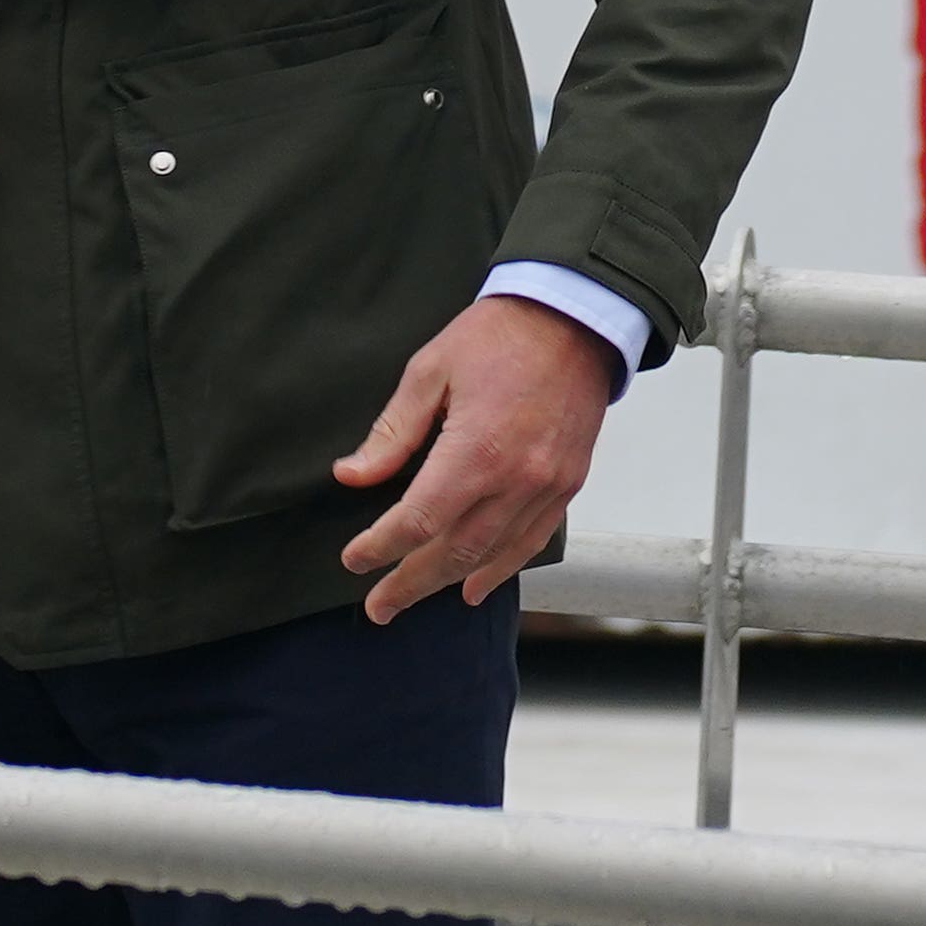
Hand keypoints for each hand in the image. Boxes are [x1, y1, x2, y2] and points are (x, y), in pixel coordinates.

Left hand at [331, 294, 613, 623]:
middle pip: (453, 552)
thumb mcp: (430, 371)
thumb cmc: (498, 336)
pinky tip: (475, 586)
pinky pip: (532, 541)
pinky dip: (501, 569)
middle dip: (409, 583)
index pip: (418, 520)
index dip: (380, 546)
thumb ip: (393, 431)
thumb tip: (352, 476)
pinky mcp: (568, 484)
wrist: (573, 318)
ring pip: (491, 555)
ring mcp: (548, 486)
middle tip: (377, 606)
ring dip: (448, 583)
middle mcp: (516, 479)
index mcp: (476, 449)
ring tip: (412, 598)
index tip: (354, 560)